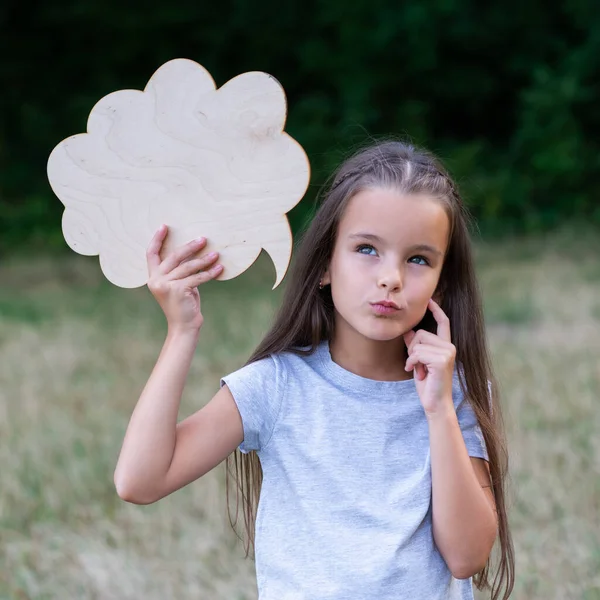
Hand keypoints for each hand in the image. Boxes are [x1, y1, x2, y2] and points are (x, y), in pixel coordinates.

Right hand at [146, 225, 222, 333]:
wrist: (184, 326)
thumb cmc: (184, 304)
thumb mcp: (179, 284)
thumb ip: (180, 270)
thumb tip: (193, 250)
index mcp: (153, 277)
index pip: (150, 253)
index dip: (157, 239)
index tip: (165, 226)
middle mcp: (156, 280)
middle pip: (173, 256)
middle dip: (190, 246)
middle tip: (204, 239)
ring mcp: (166, 285)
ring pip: (187, 267)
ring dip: (204, 260)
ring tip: (216, 254)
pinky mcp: (178, 290)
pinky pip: (197, 277)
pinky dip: (210, 273)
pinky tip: (219, 268)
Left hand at [403, 299, 455, 417]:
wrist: (435, 404)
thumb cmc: (428, 384)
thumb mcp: (418, 362)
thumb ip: (415, 346)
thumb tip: (408, 331)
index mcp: (446, 346)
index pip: (444, 322)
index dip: (436, 310)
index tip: (429, 300)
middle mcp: (450, 347)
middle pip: (421, 332)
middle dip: (412, 347)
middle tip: (416, 364)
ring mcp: (448, 353)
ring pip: (418, 343)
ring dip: (412, 358)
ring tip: (420, 371)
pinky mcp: (442, 360)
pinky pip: (418, 353)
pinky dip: (413, 363)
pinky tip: (418, 374)